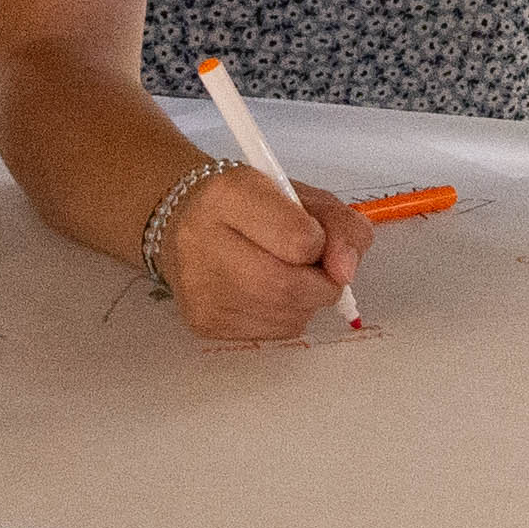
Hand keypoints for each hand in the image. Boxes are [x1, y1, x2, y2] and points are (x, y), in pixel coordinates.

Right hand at [171, 165, 363, 346]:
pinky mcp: (203, 322)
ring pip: (288, 316)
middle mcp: (203, 242)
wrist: (182, 220)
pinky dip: (287, 316)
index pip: (300, 239)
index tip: (315, 236)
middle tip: (316, 268)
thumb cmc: (249, 205)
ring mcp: (199, 289)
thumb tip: (345, 273)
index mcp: (228, 195)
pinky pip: (273, 332)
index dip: (322, 243)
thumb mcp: (301, 196)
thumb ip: (340, 224)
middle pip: (291, 287)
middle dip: (322, 283)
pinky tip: (267, 293)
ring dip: (306, 301)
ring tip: (287, 274)